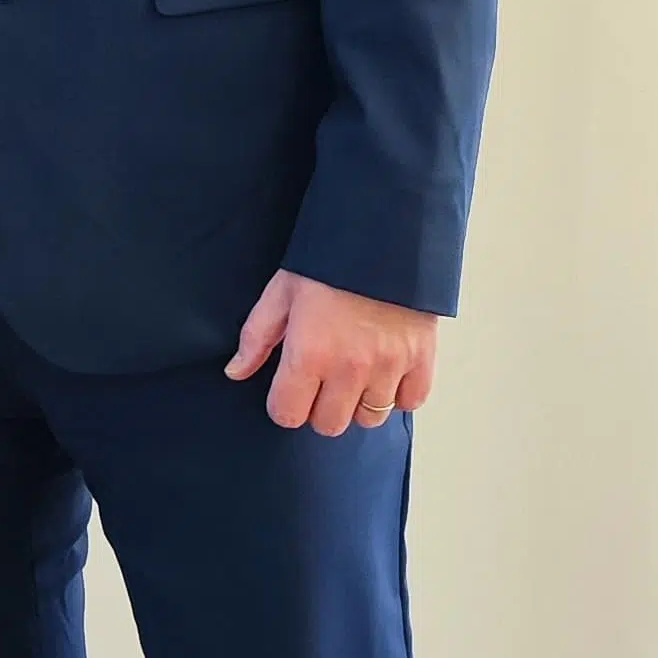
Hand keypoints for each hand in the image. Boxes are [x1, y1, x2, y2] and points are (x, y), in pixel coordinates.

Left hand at [227, 272, 438, 435]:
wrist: (386, 232)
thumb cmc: (329, 262)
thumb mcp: (282, 292)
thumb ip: (257, 336)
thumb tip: (236, 372)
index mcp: (310, 353)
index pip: (287, 415)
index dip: (284, 403)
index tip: (289, 387)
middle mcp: (350, 368)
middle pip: (328, 425)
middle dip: (319, 407)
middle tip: (322, 380)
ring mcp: (390, 366)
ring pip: (369, 419)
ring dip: (358, 402)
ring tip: (355, 374)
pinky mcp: (422, 359)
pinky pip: (410, 402)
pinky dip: (398, 394)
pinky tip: (386, 372)